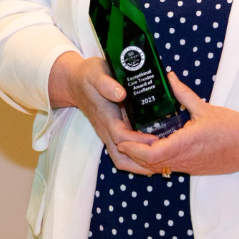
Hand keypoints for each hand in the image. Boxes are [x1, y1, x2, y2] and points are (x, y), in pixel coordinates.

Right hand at [49, 52, 154, 173]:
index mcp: (105, 116)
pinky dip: (137, 156)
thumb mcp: (95, 74)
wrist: (75, 82)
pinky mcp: (113, 130)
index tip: (155, 139)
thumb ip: (106, 84)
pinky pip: (123, 150)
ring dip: (139, 164)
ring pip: (121, 157)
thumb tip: (121, 94)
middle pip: (121, 156)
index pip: (120, 136)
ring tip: (161, 161)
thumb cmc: (87, 76)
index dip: (137, 141)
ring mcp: (109, 132)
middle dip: (141, 162)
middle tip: (163, 157)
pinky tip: (154, 151)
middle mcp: (107, 129)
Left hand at [117, 72, 238, 175]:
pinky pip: (167, 167)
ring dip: (141, 158)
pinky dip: (154, 160)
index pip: (152, 153)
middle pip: (149, 164)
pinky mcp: (192, 169)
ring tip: (130, 143)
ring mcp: (187, 166)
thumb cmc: (231, 128)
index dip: (134, 148)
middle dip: (131, 153)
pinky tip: (150, 148)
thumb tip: (169, 77)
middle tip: (119, 138)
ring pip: (157, 168)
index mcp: (186, 144)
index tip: (121, 138)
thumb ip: (183, 94)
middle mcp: (183, 159)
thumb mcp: (205, 108)